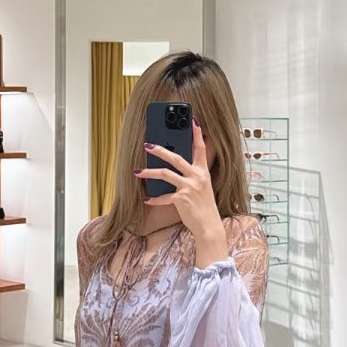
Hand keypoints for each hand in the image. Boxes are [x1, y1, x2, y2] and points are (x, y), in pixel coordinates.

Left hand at [135, 120, 228, 266]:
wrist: (209, 226)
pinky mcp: (181, 199)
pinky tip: (146, 198)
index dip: (197, 134)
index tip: (193, 120)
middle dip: (160, 150)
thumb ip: (192, 176)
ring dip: (149, 171)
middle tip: (147, 144)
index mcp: (203, 172)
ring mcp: (189, 187)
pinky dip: (154, 198)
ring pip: (165, 174)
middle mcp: (197, 176)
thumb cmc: (204, 206)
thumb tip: (174, 167)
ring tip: (137, 171)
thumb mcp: (202, 187)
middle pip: (176, 158)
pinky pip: (163, 197)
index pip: (201, 148)